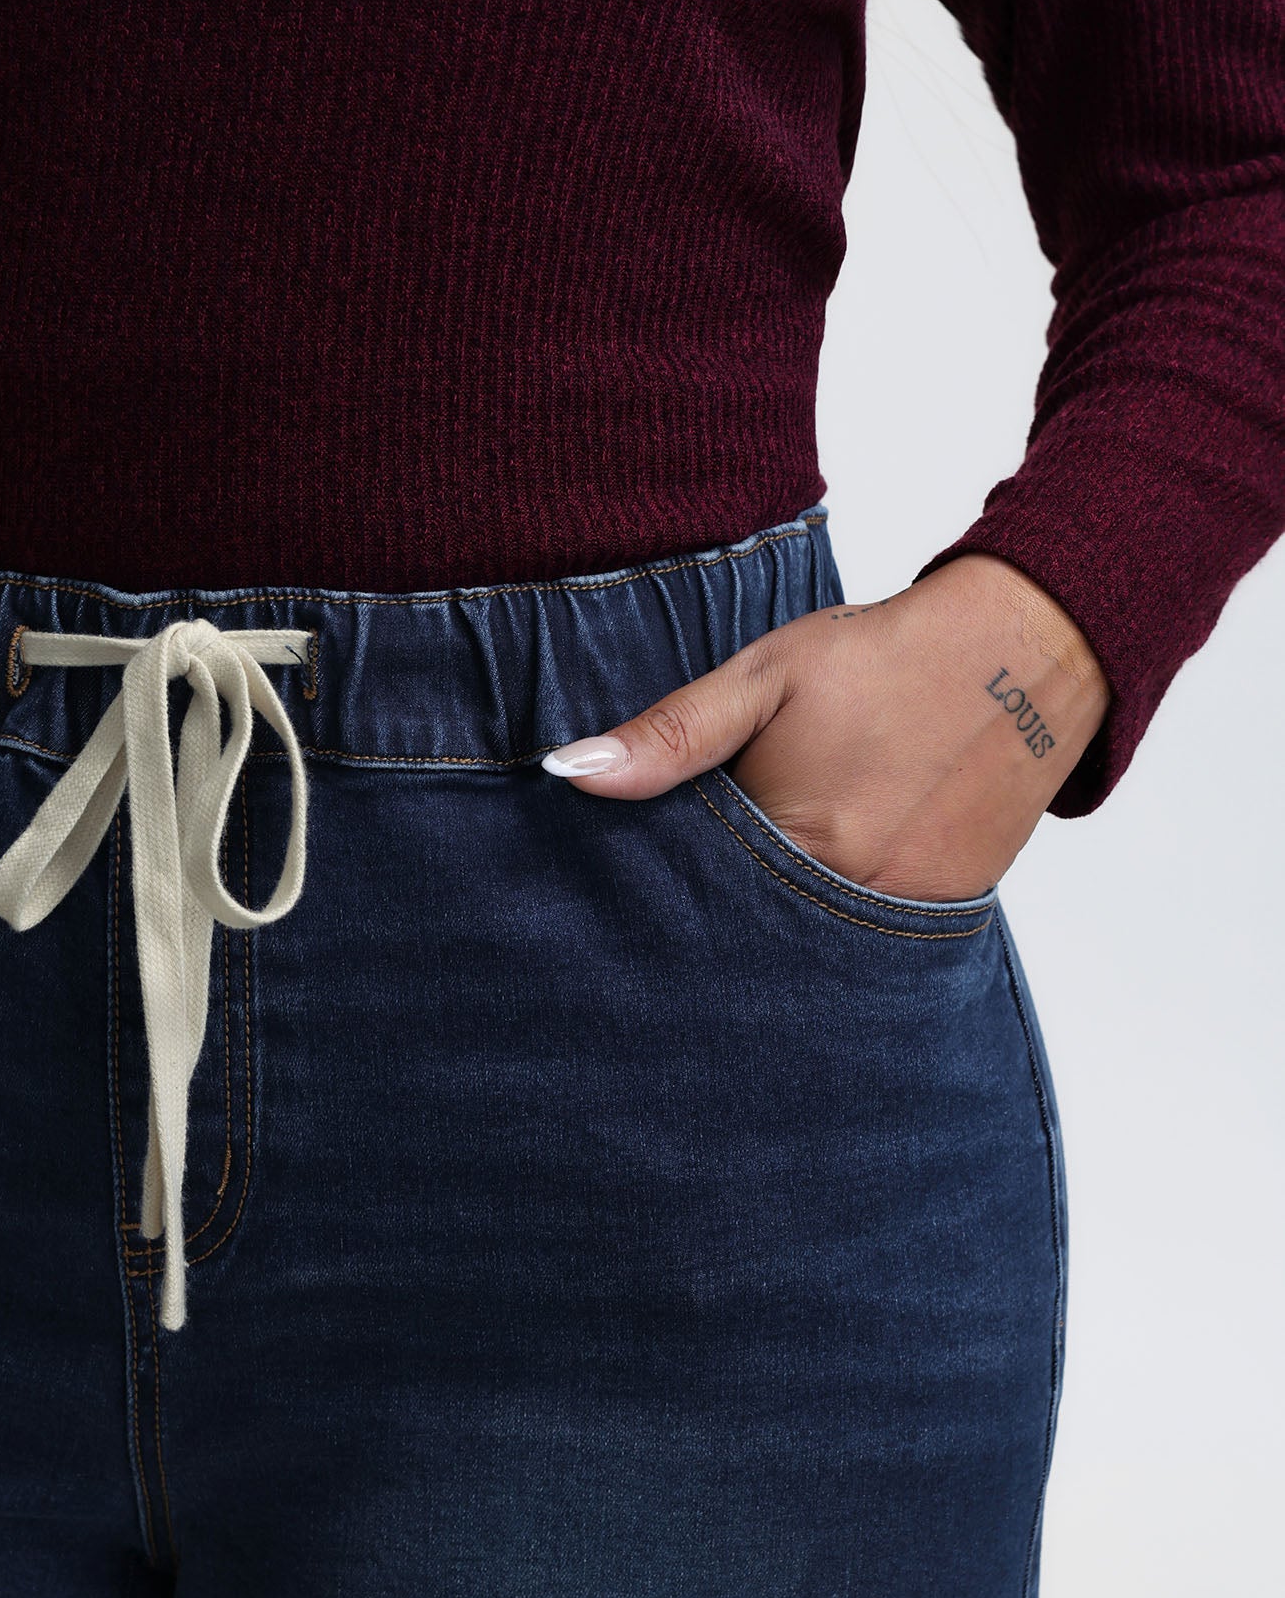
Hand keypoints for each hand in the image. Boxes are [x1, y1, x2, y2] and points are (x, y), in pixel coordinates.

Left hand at [540, 552, 1112, 901]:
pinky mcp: (942, 912)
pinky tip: (806, 899)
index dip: (656, 896)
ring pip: (805, 946)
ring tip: (744, 907)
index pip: (692, 898)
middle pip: (746, 935)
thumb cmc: (884, 657)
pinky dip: (830, 925)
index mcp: (794, 837)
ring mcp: (900, 912)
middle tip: (681, 912)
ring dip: (769, 931)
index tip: (623, 897)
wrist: (1024, 651)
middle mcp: (848, 894)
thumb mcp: (763, 677)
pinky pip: (865, 942)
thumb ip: (671, 735)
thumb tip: (572, 773)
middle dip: (708, 926)